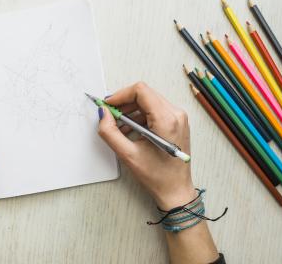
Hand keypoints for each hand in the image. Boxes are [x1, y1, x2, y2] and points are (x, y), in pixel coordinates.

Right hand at [98, 82, 194, 209]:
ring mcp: (178, 117)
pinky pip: (154, 110)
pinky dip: (139, 116)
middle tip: (110, 114)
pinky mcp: (177, 122)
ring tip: (118, 125)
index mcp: (166, 120)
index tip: (108, 105)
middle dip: (124, 102)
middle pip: (145, 94)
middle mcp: (176, 114)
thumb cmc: (158, 176)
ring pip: (149, 101)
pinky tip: (130, 129)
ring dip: (130, 110)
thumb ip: (110, 132)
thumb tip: (103, 113)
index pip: (141, 91)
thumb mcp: (128, 154)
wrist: (176, 190)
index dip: (120, 95)